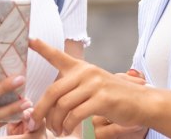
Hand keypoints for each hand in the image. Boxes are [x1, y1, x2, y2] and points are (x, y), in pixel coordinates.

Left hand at [30, 38, 150, 136]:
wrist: (142, 102)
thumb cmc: (115, 97)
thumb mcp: (94, 84)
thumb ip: (74, 87)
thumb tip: (51, 101)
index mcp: (82, 68)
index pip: (58, 56)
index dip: (42, 48)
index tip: (28, 40)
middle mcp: (87, 73)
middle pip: (53, 91)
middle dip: (41, 110)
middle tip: (35, 122)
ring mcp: (95, 85)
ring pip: (63, 105)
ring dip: (55, 122)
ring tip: (56, 130)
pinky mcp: (103, 99)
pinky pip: (76, 114)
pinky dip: (68, 125)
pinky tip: (67, 130)